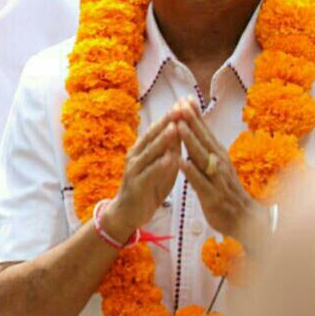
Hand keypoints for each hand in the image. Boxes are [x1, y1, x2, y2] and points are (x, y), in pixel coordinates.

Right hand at [103, 106, 182, 238]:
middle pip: (153, 135)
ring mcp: (134, 169)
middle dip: (168, 121)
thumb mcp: (162, 166)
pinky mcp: (136, 185)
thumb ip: (169, 150)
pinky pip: (149, 173)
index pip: (158, 128)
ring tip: (176, 127)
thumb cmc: (147, 187)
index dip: (171, 115)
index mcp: (143, 149)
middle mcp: (136, 155)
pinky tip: (170, 158)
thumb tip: (182, 130)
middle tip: (181, 107)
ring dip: (163, 139)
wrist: (128, 213)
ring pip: (150, 151)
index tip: (185, 102)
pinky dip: (159, 165)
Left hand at [173, 100, 268, 248]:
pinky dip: (191, 171)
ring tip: (178, 125)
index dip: (195, 116)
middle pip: (203, 139)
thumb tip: (196, 130)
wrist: (246, 221)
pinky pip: (200, 182)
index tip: (184, 99)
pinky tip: (180, 161)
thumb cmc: (227, 192)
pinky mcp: (213, 196)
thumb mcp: (217, 168)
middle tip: (179, 104)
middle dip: (191, 121)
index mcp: (219, 156)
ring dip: (190, 141)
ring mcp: (217, 179)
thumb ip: (206, 150)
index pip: (205, 133)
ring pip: (202, 157)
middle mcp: (219, 164)